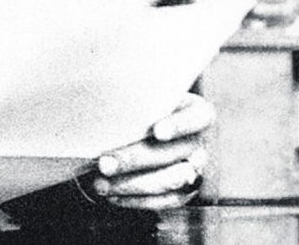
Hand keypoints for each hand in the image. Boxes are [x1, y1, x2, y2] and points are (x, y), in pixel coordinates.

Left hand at [92, 93, 213, 209]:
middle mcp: (198, 143)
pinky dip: (134, 199)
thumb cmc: (135, 109)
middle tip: (104, 163)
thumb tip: (105, 107)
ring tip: (100, 183)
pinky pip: (162, 201)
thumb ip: (129, 101)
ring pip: (169, 181)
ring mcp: (193, 170)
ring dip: (130, 184)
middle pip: (172, 153)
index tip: (157, 131)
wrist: (136, 132)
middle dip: (135, 160)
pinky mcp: (182, 193)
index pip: (197, 117)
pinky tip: (111, 193)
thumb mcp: (137, 98)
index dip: (179, 125)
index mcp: (195, 113)